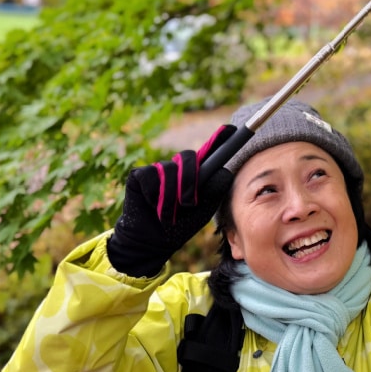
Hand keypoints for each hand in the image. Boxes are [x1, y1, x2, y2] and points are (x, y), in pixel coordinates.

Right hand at [107, 125, 235, 276]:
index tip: (231, 129)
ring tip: (167, 214)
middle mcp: (177, 168)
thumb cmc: (179, 226)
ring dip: (170, 196)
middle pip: (188, 156)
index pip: (209, 152)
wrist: (152, 241)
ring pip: (168, 169)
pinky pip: (150, 176)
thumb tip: (224, 170)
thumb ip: (213, 190)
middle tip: (187, 204)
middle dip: (189, 181)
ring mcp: (158, 170)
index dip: (219, 139)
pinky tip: (152, 205)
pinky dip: (154, 195)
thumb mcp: (202, 210)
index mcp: (196, 175)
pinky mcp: (139, 175)